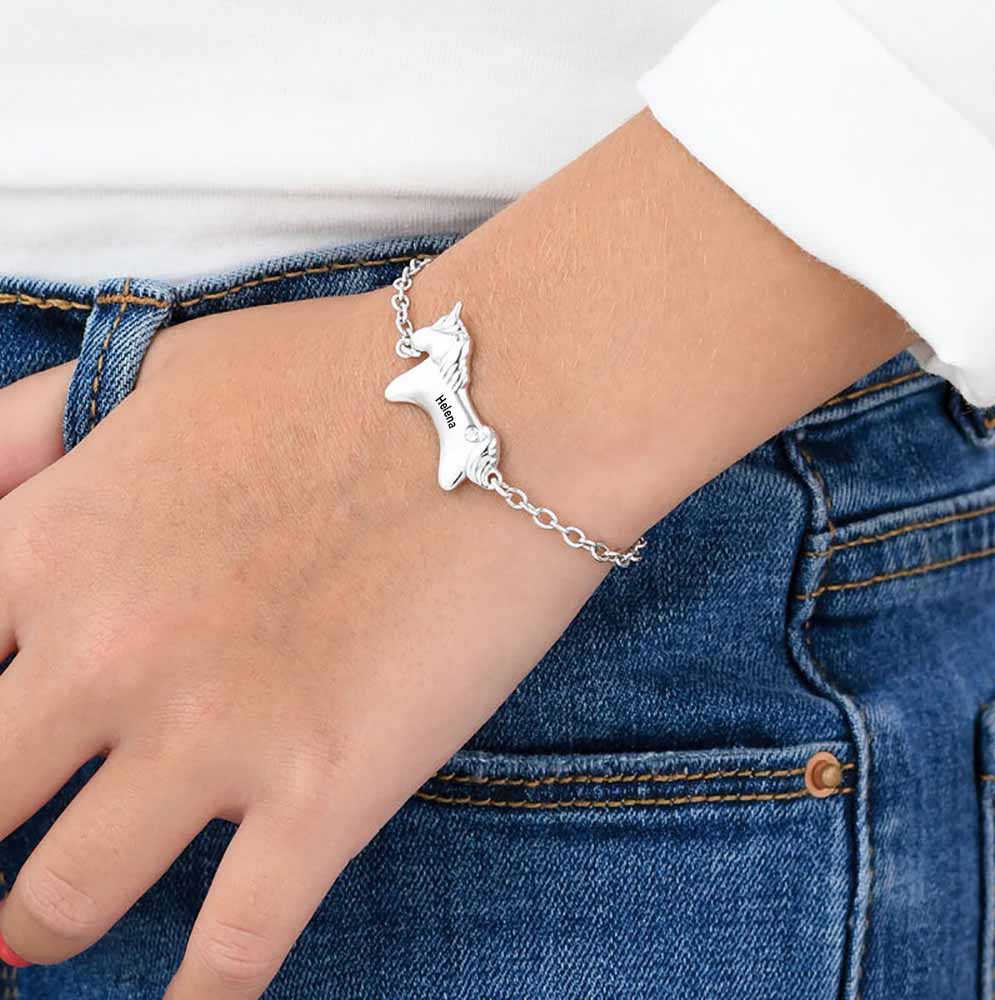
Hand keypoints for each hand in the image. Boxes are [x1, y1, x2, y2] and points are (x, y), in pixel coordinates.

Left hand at [0, 290, 607, 996]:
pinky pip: (231, 950)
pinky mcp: (328, 792)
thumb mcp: (161, 376)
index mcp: (59, 547)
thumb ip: (36, 433)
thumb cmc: (339, 377)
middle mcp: (112, 654)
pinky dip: (196, 998)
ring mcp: (218, 735)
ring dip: (31, 933)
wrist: (508, 399)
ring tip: (35, 935)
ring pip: (56, 907)